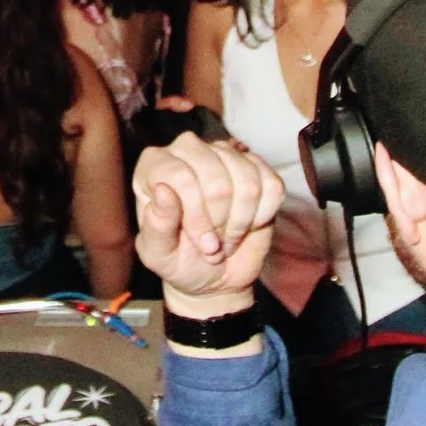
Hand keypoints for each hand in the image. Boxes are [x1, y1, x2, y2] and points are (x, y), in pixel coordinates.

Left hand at [134, 134, 279, 307]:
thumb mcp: (158, 254)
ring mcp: (224, 154)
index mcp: (154, 166)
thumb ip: (157, 225)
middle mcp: (188, 151)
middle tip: (213, 245)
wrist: (214, 274)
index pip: (181, 176)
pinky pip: (271, 185)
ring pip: (247, 181)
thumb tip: (163, 191)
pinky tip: (248, 224)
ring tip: (227, 237)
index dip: (196, 216)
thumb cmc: (179, 261)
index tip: (202, 244)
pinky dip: (263, 214)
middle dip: (220, 222)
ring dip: (241, 221)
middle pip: (217, 179)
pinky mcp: (256, 166)